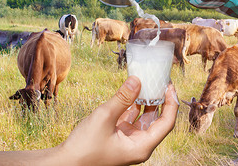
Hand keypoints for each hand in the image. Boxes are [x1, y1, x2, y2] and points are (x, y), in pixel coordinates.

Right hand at [59, 75, 178, 164]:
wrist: (65, 162)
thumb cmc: (85, 146)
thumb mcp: (105, 117)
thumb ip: (122, 98)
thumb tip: (137, 80)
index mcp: (142, 146)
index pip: (167, 123)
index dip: (171, 103)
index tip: (170, 85)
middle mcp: (139, 144)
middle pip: (157, 119)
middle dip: (161, 99)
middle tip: (161, 80)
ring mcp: (129, 140)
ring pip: (144, 118)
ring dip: (146, 100)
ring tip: (149, 81)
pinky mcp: (119, 136)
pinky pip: (131, 118)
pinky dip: (133, 104)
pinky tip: (133, 90)